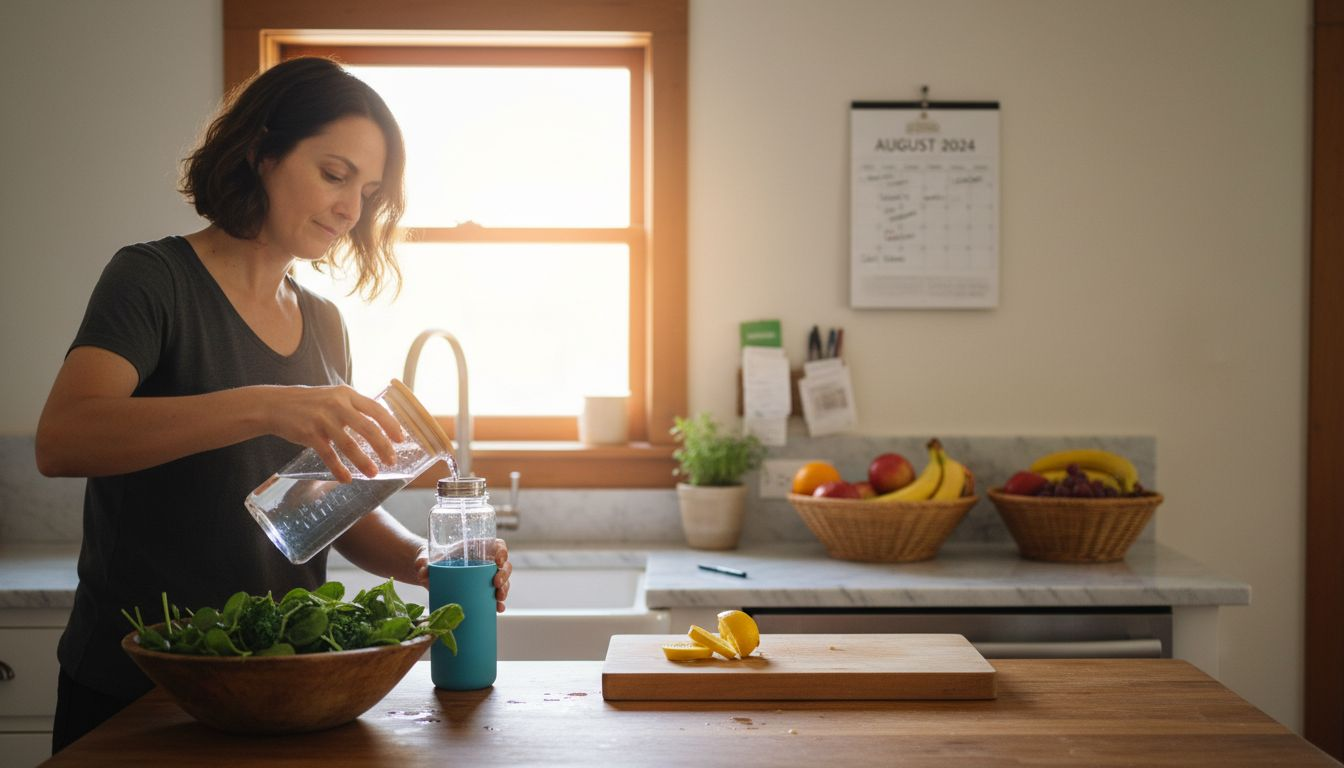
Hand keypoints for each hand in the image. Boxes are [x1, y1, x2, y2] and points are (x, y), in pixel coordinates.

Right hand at [266, 384, 403, 481]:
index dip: (391, 425)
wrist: (275, 404)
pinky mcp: (309, 434)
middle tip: (391, 461)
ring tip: (373, 474)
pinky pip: (329, 455)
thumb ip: (354, 408)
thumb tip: (378, 427)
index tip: (401, 439)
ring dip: (363, 461)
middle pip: (367, 428)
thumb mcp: (334, 397)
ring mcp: (323, 419)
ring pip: (349, 444)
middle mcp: (337, 404)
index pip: (376, 409)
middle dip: (382, 447)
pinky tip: (346, 479)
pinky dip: (339, 469)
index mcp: (347, 394)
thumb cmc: (310, 403)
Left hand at [411, 538, 510, 613]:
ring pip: (503, 581)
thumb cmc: (432, 560)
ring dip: (505, 589)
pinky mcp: (481, 591)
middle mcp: (484, 562)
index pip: (497, 546)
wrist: (429, 573)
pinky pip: (495, 596)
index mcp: (476, 548)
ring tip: (499, 599)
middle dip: (504, 574)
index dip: (502, 551)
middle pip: (504, 565)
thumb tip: (423, 571)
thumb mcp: (426, 557)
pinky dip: (499, 603)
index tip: (499, 560)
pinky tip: (498, 609)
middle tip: (496, 583)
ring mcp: (485, 577)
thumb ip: (423, 561)